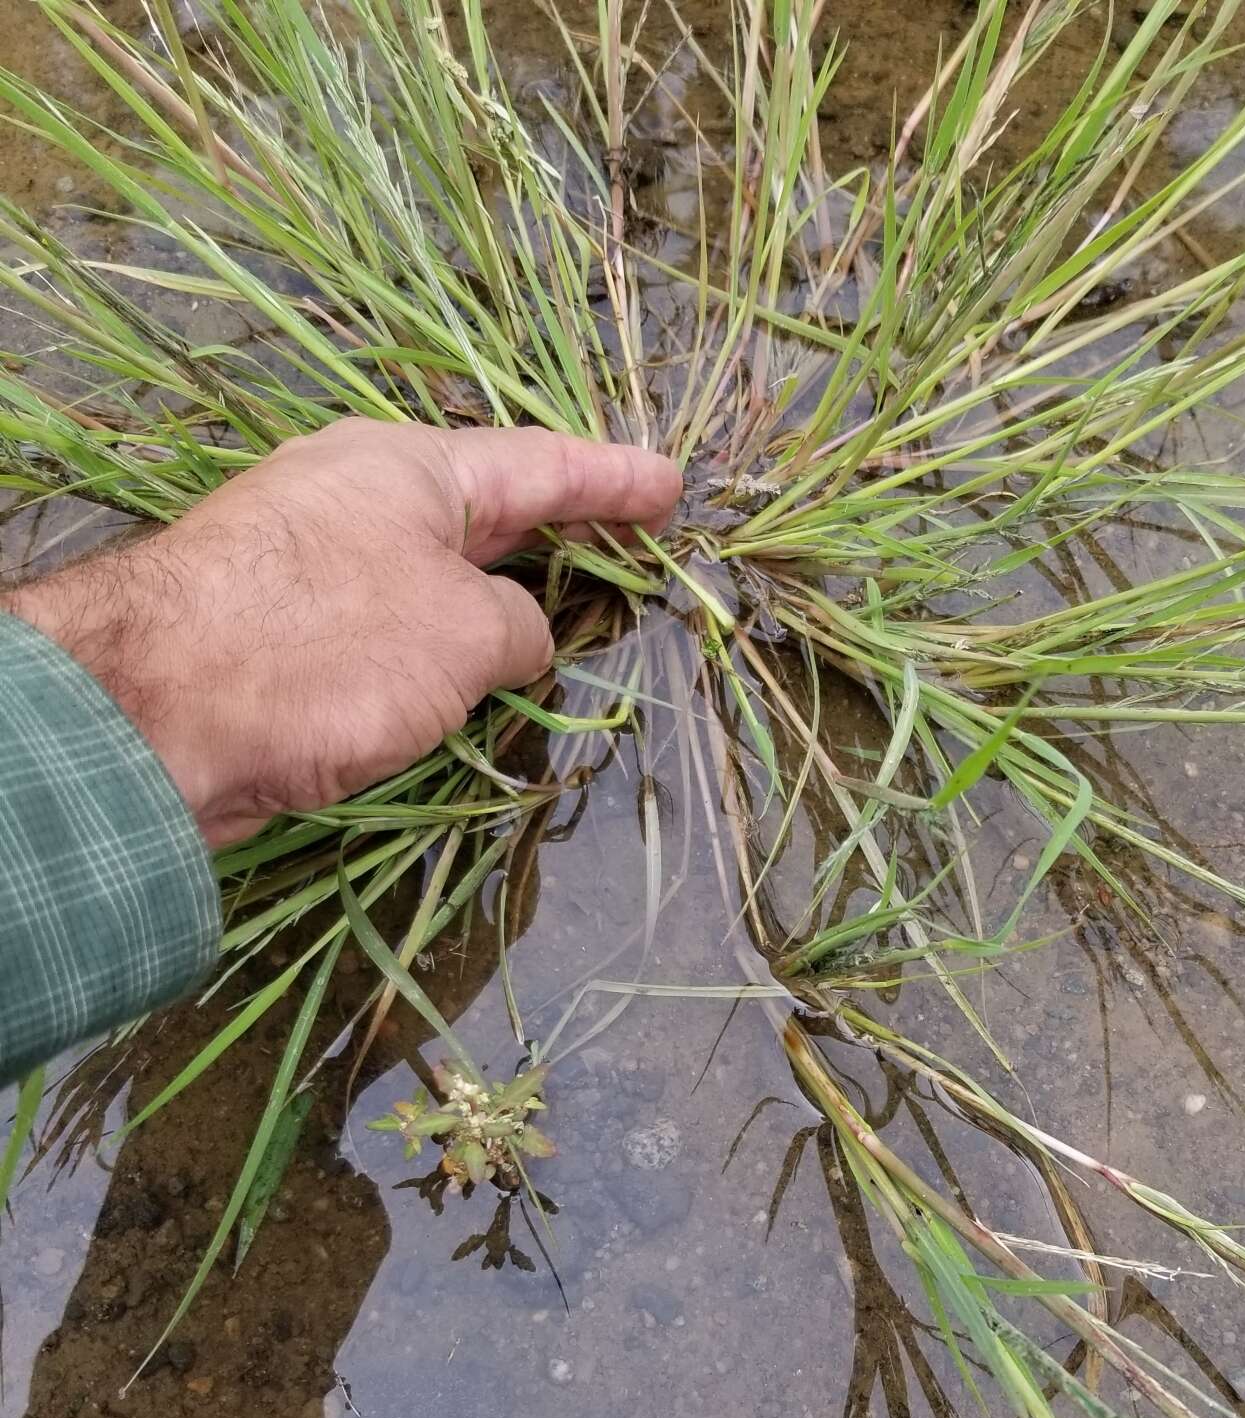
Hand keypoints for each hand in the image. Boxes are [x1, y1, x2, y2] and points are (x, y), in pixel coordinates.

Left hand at [1, 421, 682, 846]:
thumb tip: (516, 639)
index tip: (672, 488)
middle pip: (488, 513)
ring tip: (573, 618)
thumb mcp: (465, 632)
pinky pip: (396, 625)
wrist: (161, 716)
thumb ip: (519, 629)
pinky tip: (477, 680)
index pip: (539, 464)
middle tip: (636, 546)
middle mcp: (360, 499)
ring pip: (438, 575)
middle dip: (565, 532)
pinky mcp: (285, 633)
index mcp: (410, 466)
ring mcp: (318, 564)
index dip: (614, 480)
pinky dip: (450, 645)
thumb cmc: (327, 647)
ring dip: (505, 599)